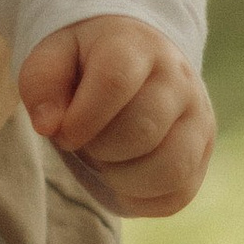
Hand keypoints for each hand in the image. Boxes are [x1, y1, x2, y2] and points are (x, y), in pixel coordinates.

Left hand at [15, 15, 214, 214]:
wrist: (133, 57)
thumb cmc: (85, 61)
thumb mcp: (54, 55)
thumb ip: (41, 82)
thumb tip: (48, 126)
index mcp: (136, 45)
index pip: (115, 81)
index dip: (82, 118)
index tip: (62, 131)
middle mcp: (178, 78)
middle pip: (143, 130)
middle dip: (99, 148)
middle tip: (84, 140)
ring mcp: (198, 116)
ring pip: (170, 169)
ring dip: (122, 178)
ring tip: (103, 158)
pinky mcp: (201, 152)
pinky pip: (177, 195)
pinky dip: (140, 198)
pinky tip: (120, 175)